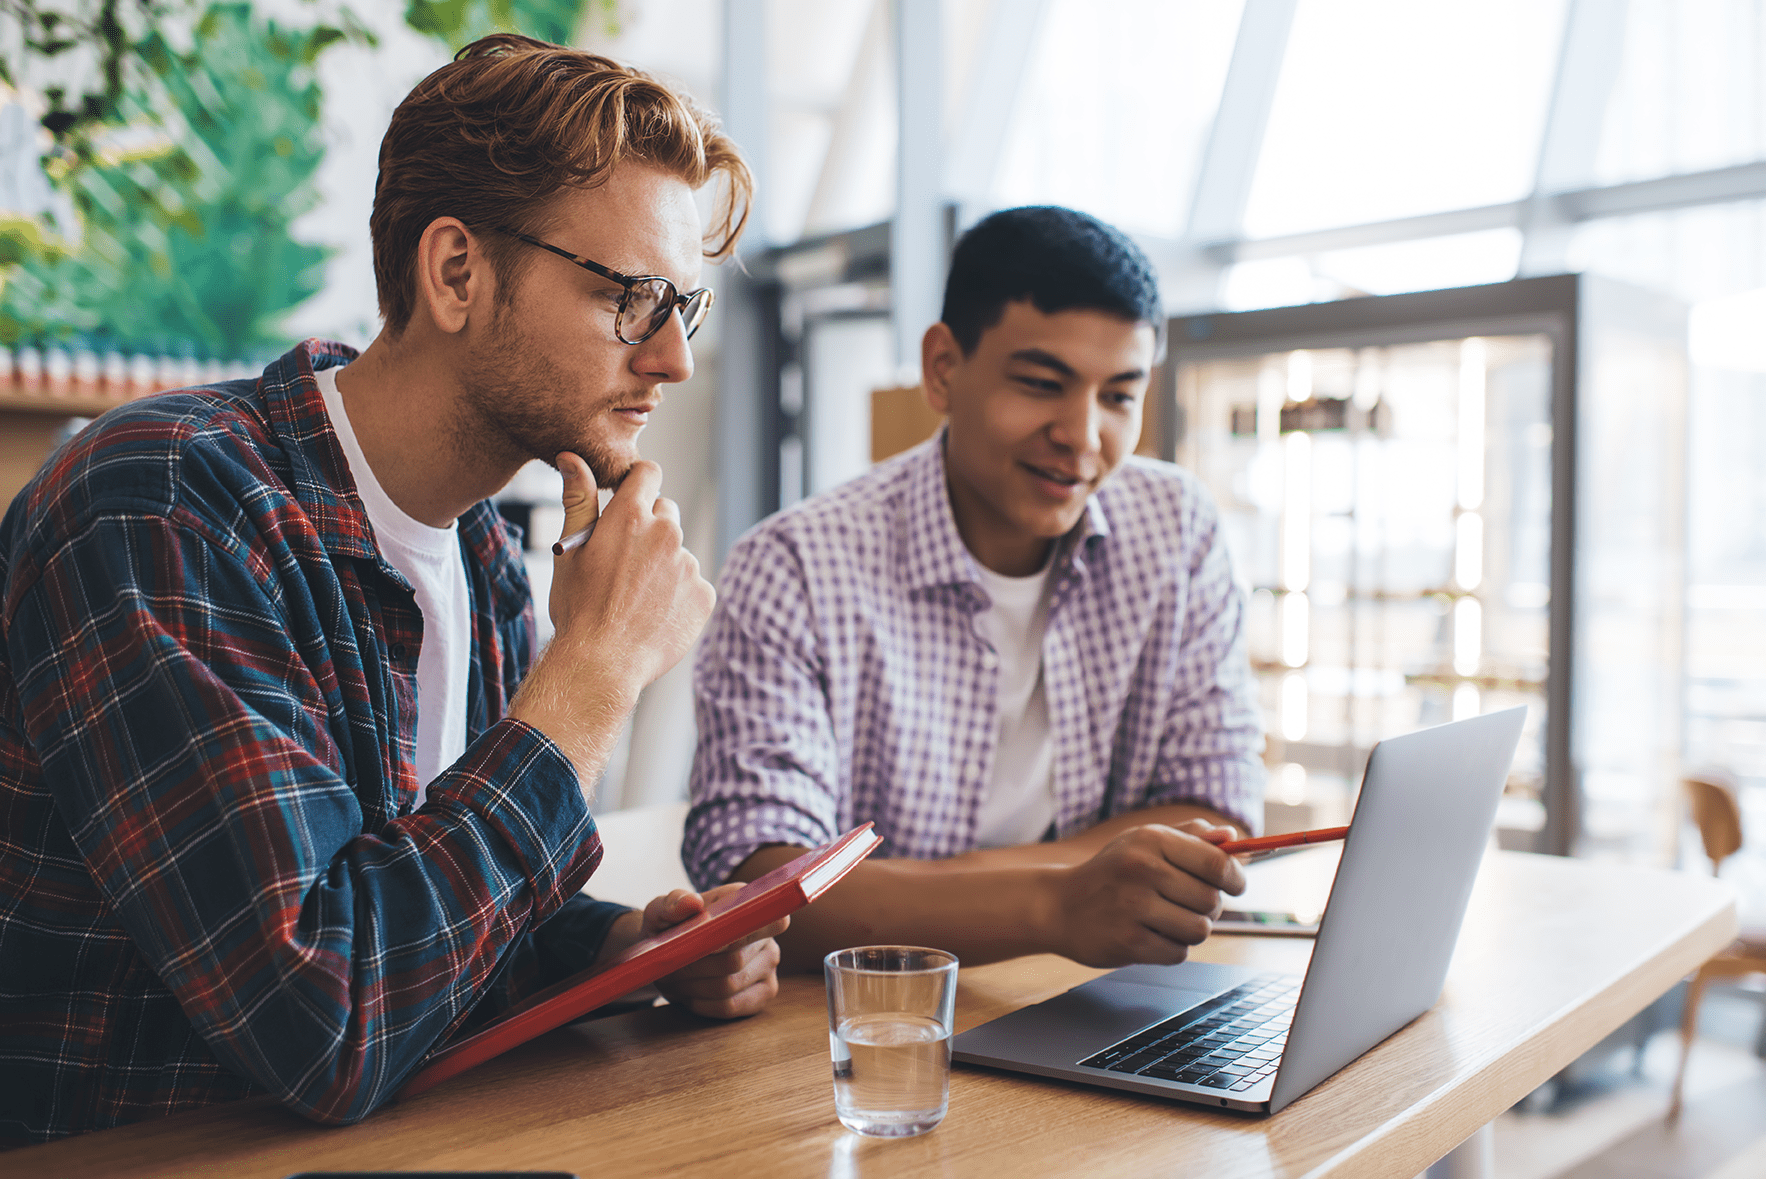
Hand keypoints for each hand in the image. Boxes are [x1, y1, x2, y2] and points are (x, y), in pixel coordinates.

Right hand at [509, 453, 715, 778]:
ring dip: (664, 566)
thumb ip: (578, 499)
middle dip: (649, 529)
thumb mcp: (570, 550)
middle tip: (624, 565)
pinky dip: (679, 597)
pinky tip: (655, 617)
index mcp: (629, 516)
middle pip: (666, 512)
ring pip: (679, 553)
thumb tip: (572, 457)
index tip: (630, 501)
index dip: (638, 485)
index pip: (648, 473)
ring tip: (636, 599)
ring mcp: (689, 565)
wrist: (601, 664)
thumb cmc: (578, 607)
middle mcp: (666, 533)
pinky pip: (694, 585)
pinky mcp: (705, 595)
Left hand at [601, 885, 785, 1018]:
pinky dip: (703, 1004)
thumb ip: (672, 904)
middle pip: (733, 960)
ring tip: (676, 980)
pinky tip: (690, 995)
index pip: (763, 918)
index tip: (701, 941)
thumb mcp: (660, 912)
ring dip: (694, 987)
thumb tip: (692, 902)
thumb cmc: (669, 930)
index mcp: (747, 904)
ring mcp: (769, 965)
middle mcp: (766, 934)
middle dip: (695, 967)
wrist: (668, 958)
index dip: (734, 934)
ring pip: (729, 985)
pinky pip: (731, 1006)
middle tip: (671, 966)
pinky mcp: (764, 992)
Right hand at [1042, 821, 1245, 968]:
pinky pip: (1178, 953)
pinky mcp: (1128, 942)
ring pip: (1199, 930)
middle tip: (1187, 903)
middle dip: (1208, 906)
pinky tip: (1149, 935)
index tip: (1236, 885)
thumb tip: (1233, 838)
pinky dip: (1171, 948)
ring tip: (1167, 920)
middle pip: (1212, 901)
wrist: (1060, 906)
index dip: (1236, 878)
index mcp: (1151, 840)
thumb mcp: (1145, 842)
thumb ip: (1192, 836)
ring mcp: (1133, 907)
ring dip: (1190, 929)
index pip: (1217, 864)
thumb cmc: (1113, 872)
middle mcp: (1142, 870)